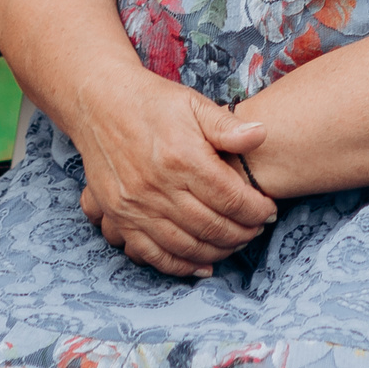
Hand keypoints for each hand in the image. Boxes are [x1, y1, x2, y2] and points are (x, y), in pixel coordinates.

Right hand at [69, 61, 277, 278]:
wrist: (99, 102)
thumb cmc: (152, 101)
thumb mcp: (193, 104)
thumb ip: (227, 125)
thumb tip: (261, 135)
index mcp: (182, 157)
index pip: (231, 198)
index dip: (257, 210)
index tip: (269, 211)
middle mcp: (158, 186)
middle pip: (212, 226)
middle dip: (243, 233)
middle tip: (257, 229)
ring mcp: (136, 206)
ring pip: (187, 245)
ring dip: (218, 251)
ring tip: (236, 243)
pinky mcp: (120, 216)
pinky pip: (152, 253)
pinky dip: (180, 266)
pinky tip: (201, 265)